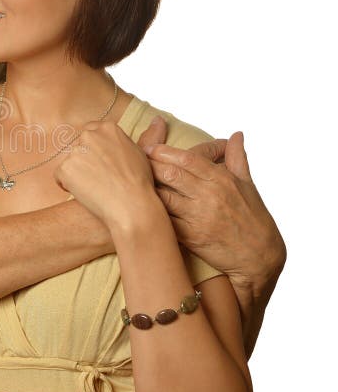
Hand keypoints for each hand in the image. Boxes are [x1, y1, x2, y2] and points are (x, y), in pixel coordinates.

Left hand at [54, 121, 160, 229]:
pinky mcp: (66, 168)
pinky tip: (85, 194)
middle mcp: (90, 135)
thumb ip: (131, 138)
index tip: (101, 163)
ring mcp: (76, 151)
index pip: (91, 131)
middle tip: (99, 179)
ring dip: (77, 174)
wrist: (131, 206)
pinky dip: (67, 186)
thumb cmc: (139, 183)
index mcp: (108, 128)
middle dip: (84, 161)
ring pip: (70, 162)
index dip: (94, 150)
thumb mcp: (140, 153)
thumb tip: (158, 119)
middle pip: (79, 147)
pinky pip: (60, 177)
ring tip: (96, 188)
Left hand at [144, 131, 285, 299]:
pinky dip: (151, 214)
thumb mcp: (248, 185)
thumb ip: (237, 158)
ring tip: (130, 182)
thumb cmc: (253, 218)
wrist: (260, 256)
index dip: (165, 151)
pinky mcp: (191, 237)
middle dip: (150, 166)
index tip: (148, 147)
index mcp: (221, 180)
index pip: (188, 159)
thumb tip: (236, 135)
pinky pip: (165, 222)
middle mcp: (209, 196)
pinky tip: (137, 208)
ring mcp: (199, 217)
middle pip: (171, 175)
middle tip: (132, 161)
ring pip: (165, 198)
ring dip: (146, 189)